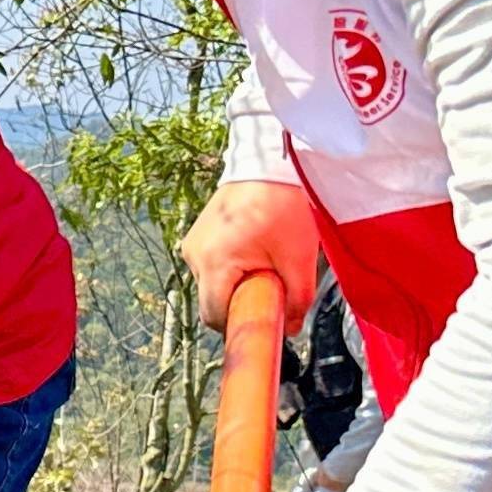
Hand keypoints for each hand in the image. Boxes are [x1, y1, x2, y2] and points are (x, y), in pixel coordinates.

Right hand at [178, 179, 322, 330]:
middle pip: (212, 301)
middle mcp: (195, 256)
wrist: (267, 162)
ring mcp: (193, 243)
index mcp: (215, 263)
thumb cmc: (282, 205)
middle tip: (270, 285)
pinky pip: (211, 265)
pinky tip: (252, 249)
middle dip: (240, 302)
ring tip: (263, 261)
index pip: (216, 316)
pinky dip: (230, 267)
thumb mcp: (299, 257)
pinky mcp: (197, 234)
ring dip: (236, 283)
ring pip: (212, 284)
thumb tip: (289, 329)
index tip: (265, 318)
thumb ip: (296, 299)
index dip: (241, 323)